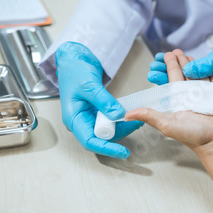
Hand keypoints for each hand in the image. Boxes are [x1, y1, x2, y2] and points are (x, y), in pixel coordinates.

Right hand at [55, 42, 142, 158]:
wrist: (74, 60)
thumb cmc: (74, 71)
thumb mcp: (89, 85)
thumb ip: (104, 101)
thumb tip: (118, 115)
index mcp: (73, 119)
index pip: (90, 141)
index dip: (107, 148)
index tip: (122, 152)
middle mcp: (81, 121)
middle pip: (101, 137)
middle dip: (120, 134)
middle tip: (136, 125)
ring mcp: (89, 117)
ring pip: (108, 130)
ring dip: (123, 126)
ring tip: (138, 119)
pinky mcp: (97, 112)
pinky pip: (111, 120)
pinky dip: (122, 119)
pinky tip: (132, 114)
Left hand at [126, 49, 212, 153]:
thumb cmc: (194, 136)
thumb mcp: (168, 125)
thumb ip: (149, 116)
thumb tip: (127, 115)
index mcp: (179, 101)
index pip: (172, 80)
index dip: (169, 67)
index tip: (166, 56)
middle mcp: (191, 97)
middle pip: (184, 75)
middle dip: (180, 62)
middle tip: (175, 51)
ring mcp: (206, 95)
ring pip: (199, 74)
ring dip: (194, 64)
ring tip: (188, 54)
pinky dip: (210, 69)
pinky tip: (206, 63)